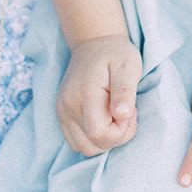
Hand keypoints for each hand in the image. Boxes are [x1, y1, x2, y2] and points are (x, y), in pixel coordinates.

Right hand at [57, 36, 142, 155]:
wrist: (94, 43)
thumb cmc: (116, 54)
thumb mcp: (128, 67)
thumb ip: (124, 92)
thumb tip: (121, 115)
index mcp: (84, 94)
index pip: (99, 135)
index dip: (120, 132)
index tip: (130, 112)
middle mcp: (67, 106)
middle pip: (91, 146)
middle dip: (115, 137)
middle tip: (125, 112)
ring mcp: (62, 112)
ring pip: (84, 148)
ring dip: (105, 139)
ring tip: (115, 115)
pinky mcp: (62, 115)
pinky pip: (77, 142)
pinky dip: (94, 137)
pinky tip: (104, 117)